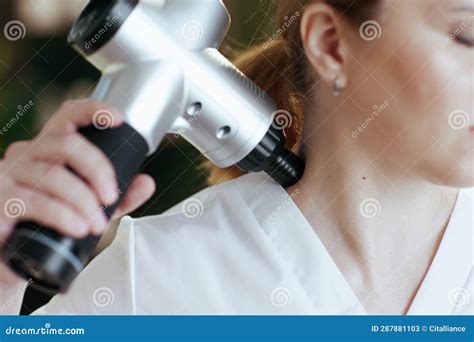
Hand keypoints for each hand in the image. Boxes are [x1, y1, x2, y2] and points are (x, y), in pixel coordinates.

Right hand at [0, 100, 154, 286]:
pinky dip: (62, 215)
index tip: (119, 120)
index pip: (68, 116)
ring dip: (83, 200)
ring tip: (96, 224)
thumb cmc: (47, 221)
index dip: (93, 111)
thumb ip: (120, 196)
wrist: (11, 251)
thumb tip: (147, 183)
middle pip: (68, 144)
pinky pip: (35, 201)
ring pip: (54, 175)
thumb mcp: (89, 206)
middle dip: (98, 170)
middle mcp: (27, 153)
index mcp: (49, 149)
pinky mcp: (0, 198)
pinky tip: (77, 227)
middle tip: (111, 197)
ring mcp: (10, 173)